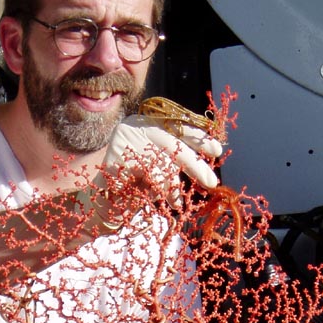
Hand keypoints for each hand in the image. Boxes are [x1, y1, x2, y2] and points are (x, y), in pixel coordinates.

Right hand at [102, 114, 221, 207]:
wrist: (105, 195)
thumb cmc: (139, 180)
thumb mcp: (162, 165)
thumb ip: (178, 159)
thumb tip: (209, 164)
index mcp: (150, 122)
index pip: (178, 125)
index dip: (198, 138)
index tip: (217, 150)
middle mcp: (136, 126)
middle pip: (172, 145)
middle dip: (194, 165)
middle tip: (211, 182)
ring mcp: (123, 142)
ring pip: (159, 167)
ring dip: (169, 187)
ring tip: (174, 200)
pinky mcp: (113, 161)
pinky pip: (142, 182)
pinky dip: (150, 192)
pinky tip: (146, 195)